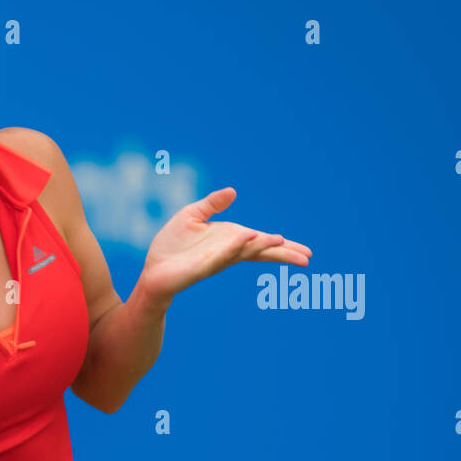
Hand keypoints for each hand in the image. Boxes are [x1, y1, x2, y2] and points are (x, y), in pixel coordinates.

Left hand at [138, 188, 311, 306]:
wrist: (153, 268)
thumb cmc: (172, 245)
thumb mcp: (192, 215)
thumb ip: (212, 204)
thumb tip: (233, 191)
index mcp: (231, 239)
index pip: (262, 242)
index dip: (282, 245)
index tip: (305, 251)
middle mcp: (229, 251)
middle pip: (261, 252)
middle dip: (283, 254)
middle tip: (307, 259)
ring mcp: (217, 260)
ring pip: (244, 252)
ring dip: (263, 247)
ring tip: (283, 243)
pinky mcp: (201, 268)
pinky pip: (221, 255)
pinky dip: (234, 247)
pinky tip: (247, 240)